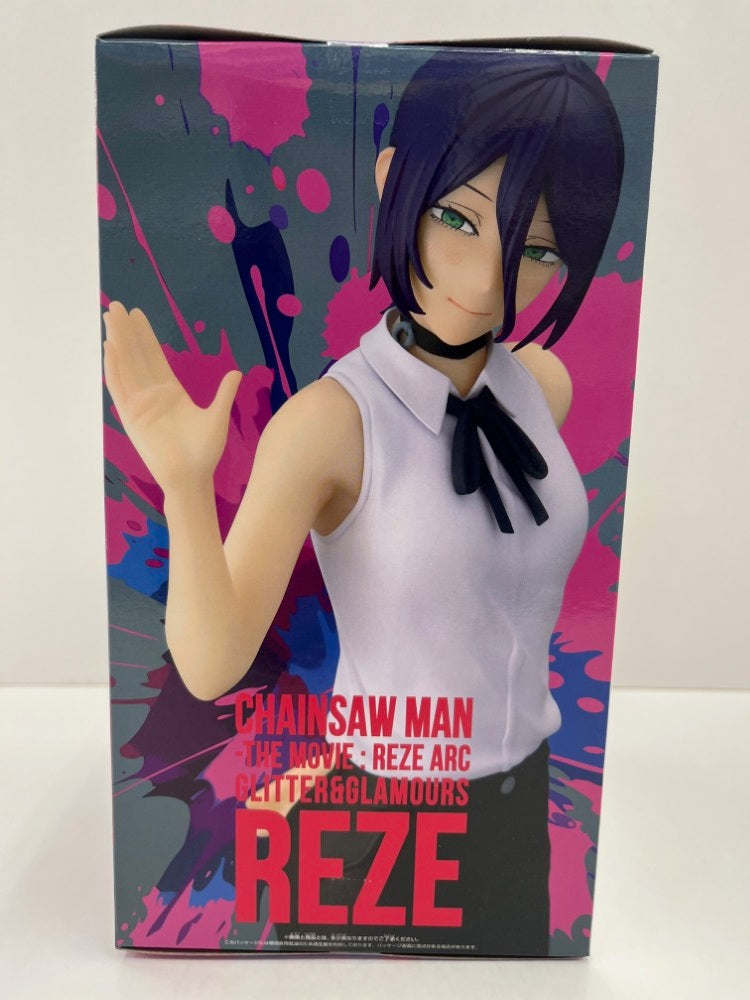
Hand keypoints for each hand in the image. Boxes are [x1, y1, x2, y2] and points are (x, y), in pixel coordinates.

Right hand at [103, 302, 240, 492]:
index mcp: (170, 392)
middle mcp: (152, 395)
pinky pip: (120, 388)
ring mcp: (139, 404)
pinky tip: (110, 347)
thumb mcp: (217, 417)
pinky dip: (114, 368)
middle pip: (136, 355)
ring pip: (125, 366)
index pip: (154, 356)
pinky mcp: (131, 417)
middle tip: (116, 305)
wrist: (192, 477)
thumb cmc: (205, 453)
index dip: (145, 335)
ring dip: (117, 341)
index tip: (137, 314)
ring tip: (109, 318)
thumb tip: (236, 372)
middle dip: (126, 331)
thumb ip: (223, 393)